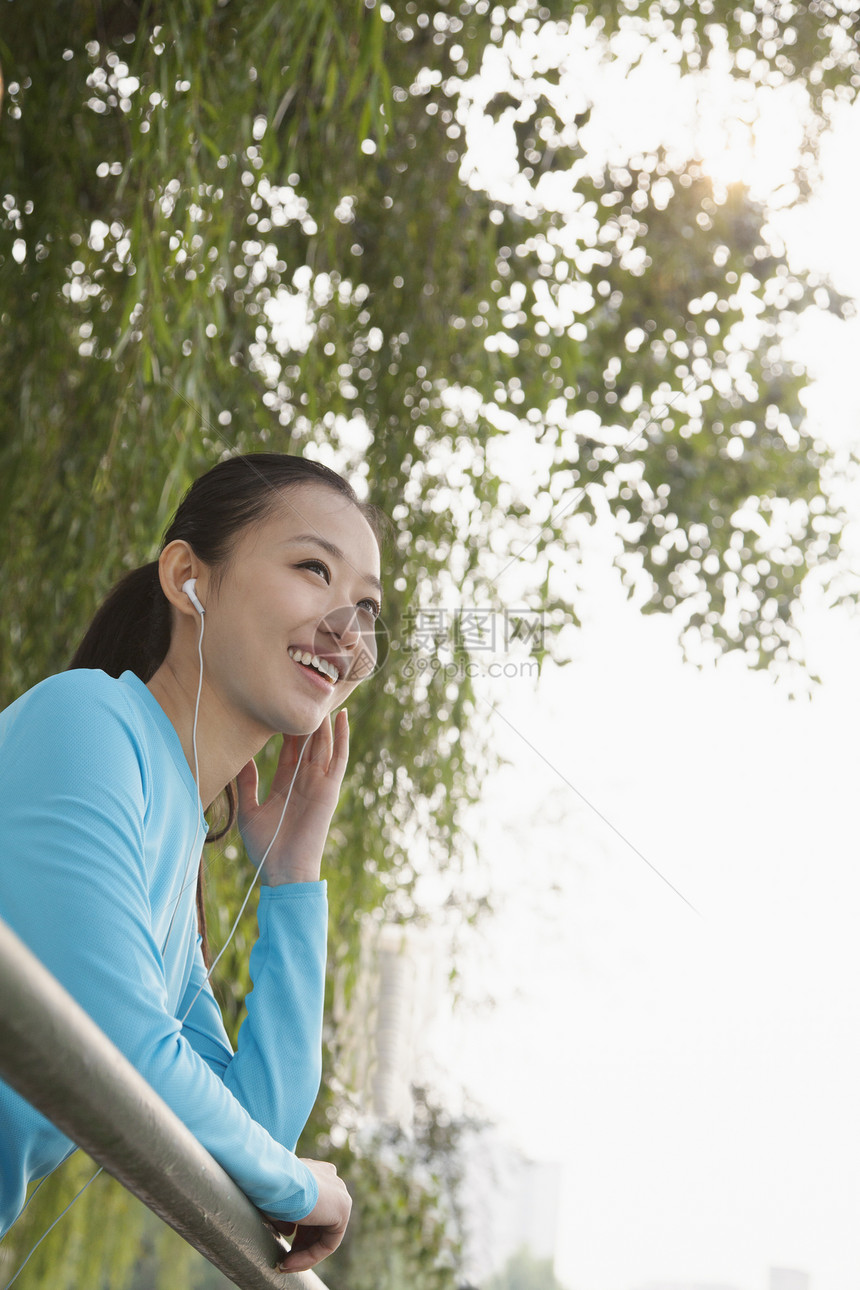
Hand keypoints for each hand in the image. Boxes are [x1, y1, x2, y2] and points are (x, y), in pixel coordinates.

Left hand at [236, 709, 349, 884]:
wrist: (283, 870)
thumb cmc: (265, 847)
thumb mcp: (249, 811)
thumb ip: (247, 784)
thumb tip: (241, 759)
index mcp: (285, 783)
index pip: (287, 749)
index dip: (285, 728)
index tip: (280, 705)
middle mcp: (304, 780)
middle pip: (306, 741)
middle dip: (304, 719)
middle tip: (302, 691)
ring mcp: (319, 782)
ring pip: (323, 744)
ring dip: (323, 721)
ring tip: (322, 694)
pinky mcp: (330, 788)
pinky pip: (338, 758)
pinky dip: (342, 737)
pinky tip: (342, 716)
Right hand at [270, 1159, 352, 1273]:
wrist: (277, 1179)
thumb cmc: (269, 1187)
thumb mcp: (274, 1199)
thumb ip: (285, 1211)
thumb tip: (288, 1229)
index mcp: (315, 1171)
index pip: (310, 1206)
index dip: (294, 1226)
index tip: (279, 1238)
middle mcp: (331, 1180)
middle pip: (319, 1221)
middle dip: (300, 1242)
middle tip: (282, 1257)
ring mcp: (339, 1193)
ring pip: (323, 1234)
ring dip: (302, 1253)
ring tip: (283, 1264)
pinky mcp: (342, 1210)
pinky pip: (328, 1242)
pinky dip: (309, 1256)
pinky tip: (289, 1263)